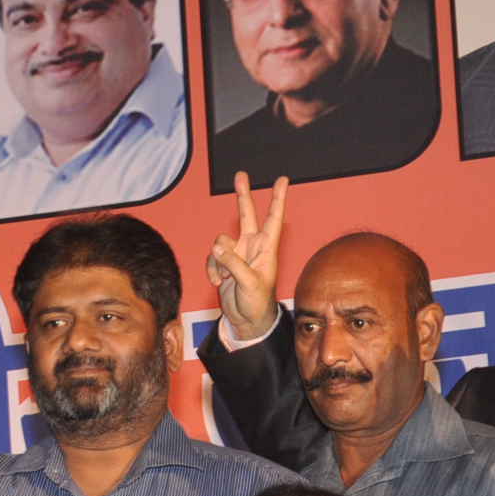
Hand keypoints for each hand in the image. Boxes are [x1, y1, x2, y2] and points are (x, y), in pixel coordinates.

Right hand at [205, 172, 288, 342]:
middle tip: (241, 175)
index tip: (282, 180)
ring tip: (226, 278)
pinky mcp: (224, 263)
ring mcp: (237, 254)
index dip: (278, 199)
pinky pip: (212, 258)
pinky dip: (211, 270)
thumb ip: (234, 264)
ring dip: (218, 261)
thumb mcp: (250, 283)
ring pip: (220, 242)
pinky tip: (218, 283)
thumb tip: (216, 249)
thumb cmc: (257, 303)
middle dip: (243, 195)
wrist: (246, 320)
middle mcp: (252, 246)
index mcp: (267, 248)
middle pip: (247, 215)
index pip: (274, 218)